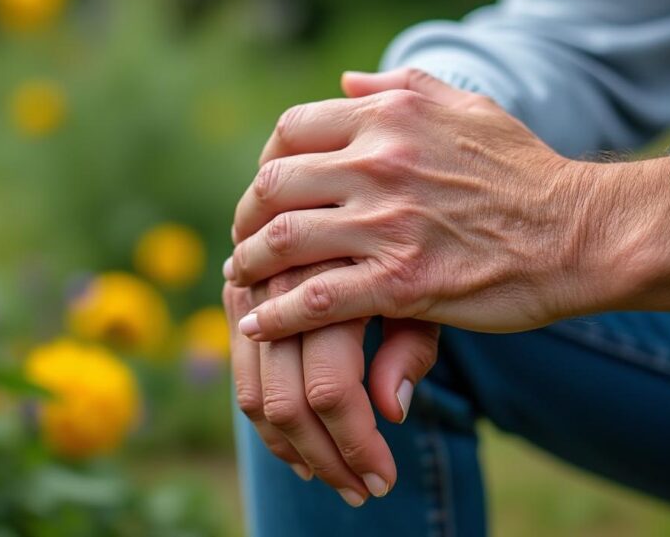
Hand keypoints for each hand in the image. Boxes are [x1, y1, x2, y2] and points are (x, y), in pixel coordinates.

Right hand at [224, 260, 438, 505]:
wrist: (365, 180)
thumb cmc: (421, 242)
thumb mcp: (430, 289)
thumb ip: (410, 345)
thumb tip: (392, 410)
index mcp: (339, 276)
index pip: (332, 388)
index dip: (356, 445)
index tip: (383, 482)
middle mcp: (286, 279)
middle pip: (290, 398)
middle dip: (327, 457)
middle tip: (361, 491)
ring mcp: (254, 285)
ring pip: (257, 394)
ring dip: (295, 449)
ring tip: (336, 479)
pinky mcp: (238, 292)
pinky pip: (242, 374)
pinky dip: (268, 421)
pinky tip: (301, 452)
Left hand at [228, 69, 669, 340]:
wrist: (580, 232)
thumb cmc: (524, 171)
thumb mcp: (467, 106)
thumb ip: (402, 87)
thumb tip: (346, 82)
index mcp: (390, 118)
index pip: (292, 131)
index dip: (267, 163)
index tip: (266, 191)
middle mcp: (380, 165)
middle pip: (275, 186)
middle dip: (247, 216)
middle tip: (244, 240)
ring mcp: (388, 224)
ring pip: (284, 241)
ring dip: (252, 264)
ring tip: (244, 280)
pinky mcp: (402, 283)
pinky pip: (316, 299)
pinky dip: (279, 314)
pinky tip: (262, 323)